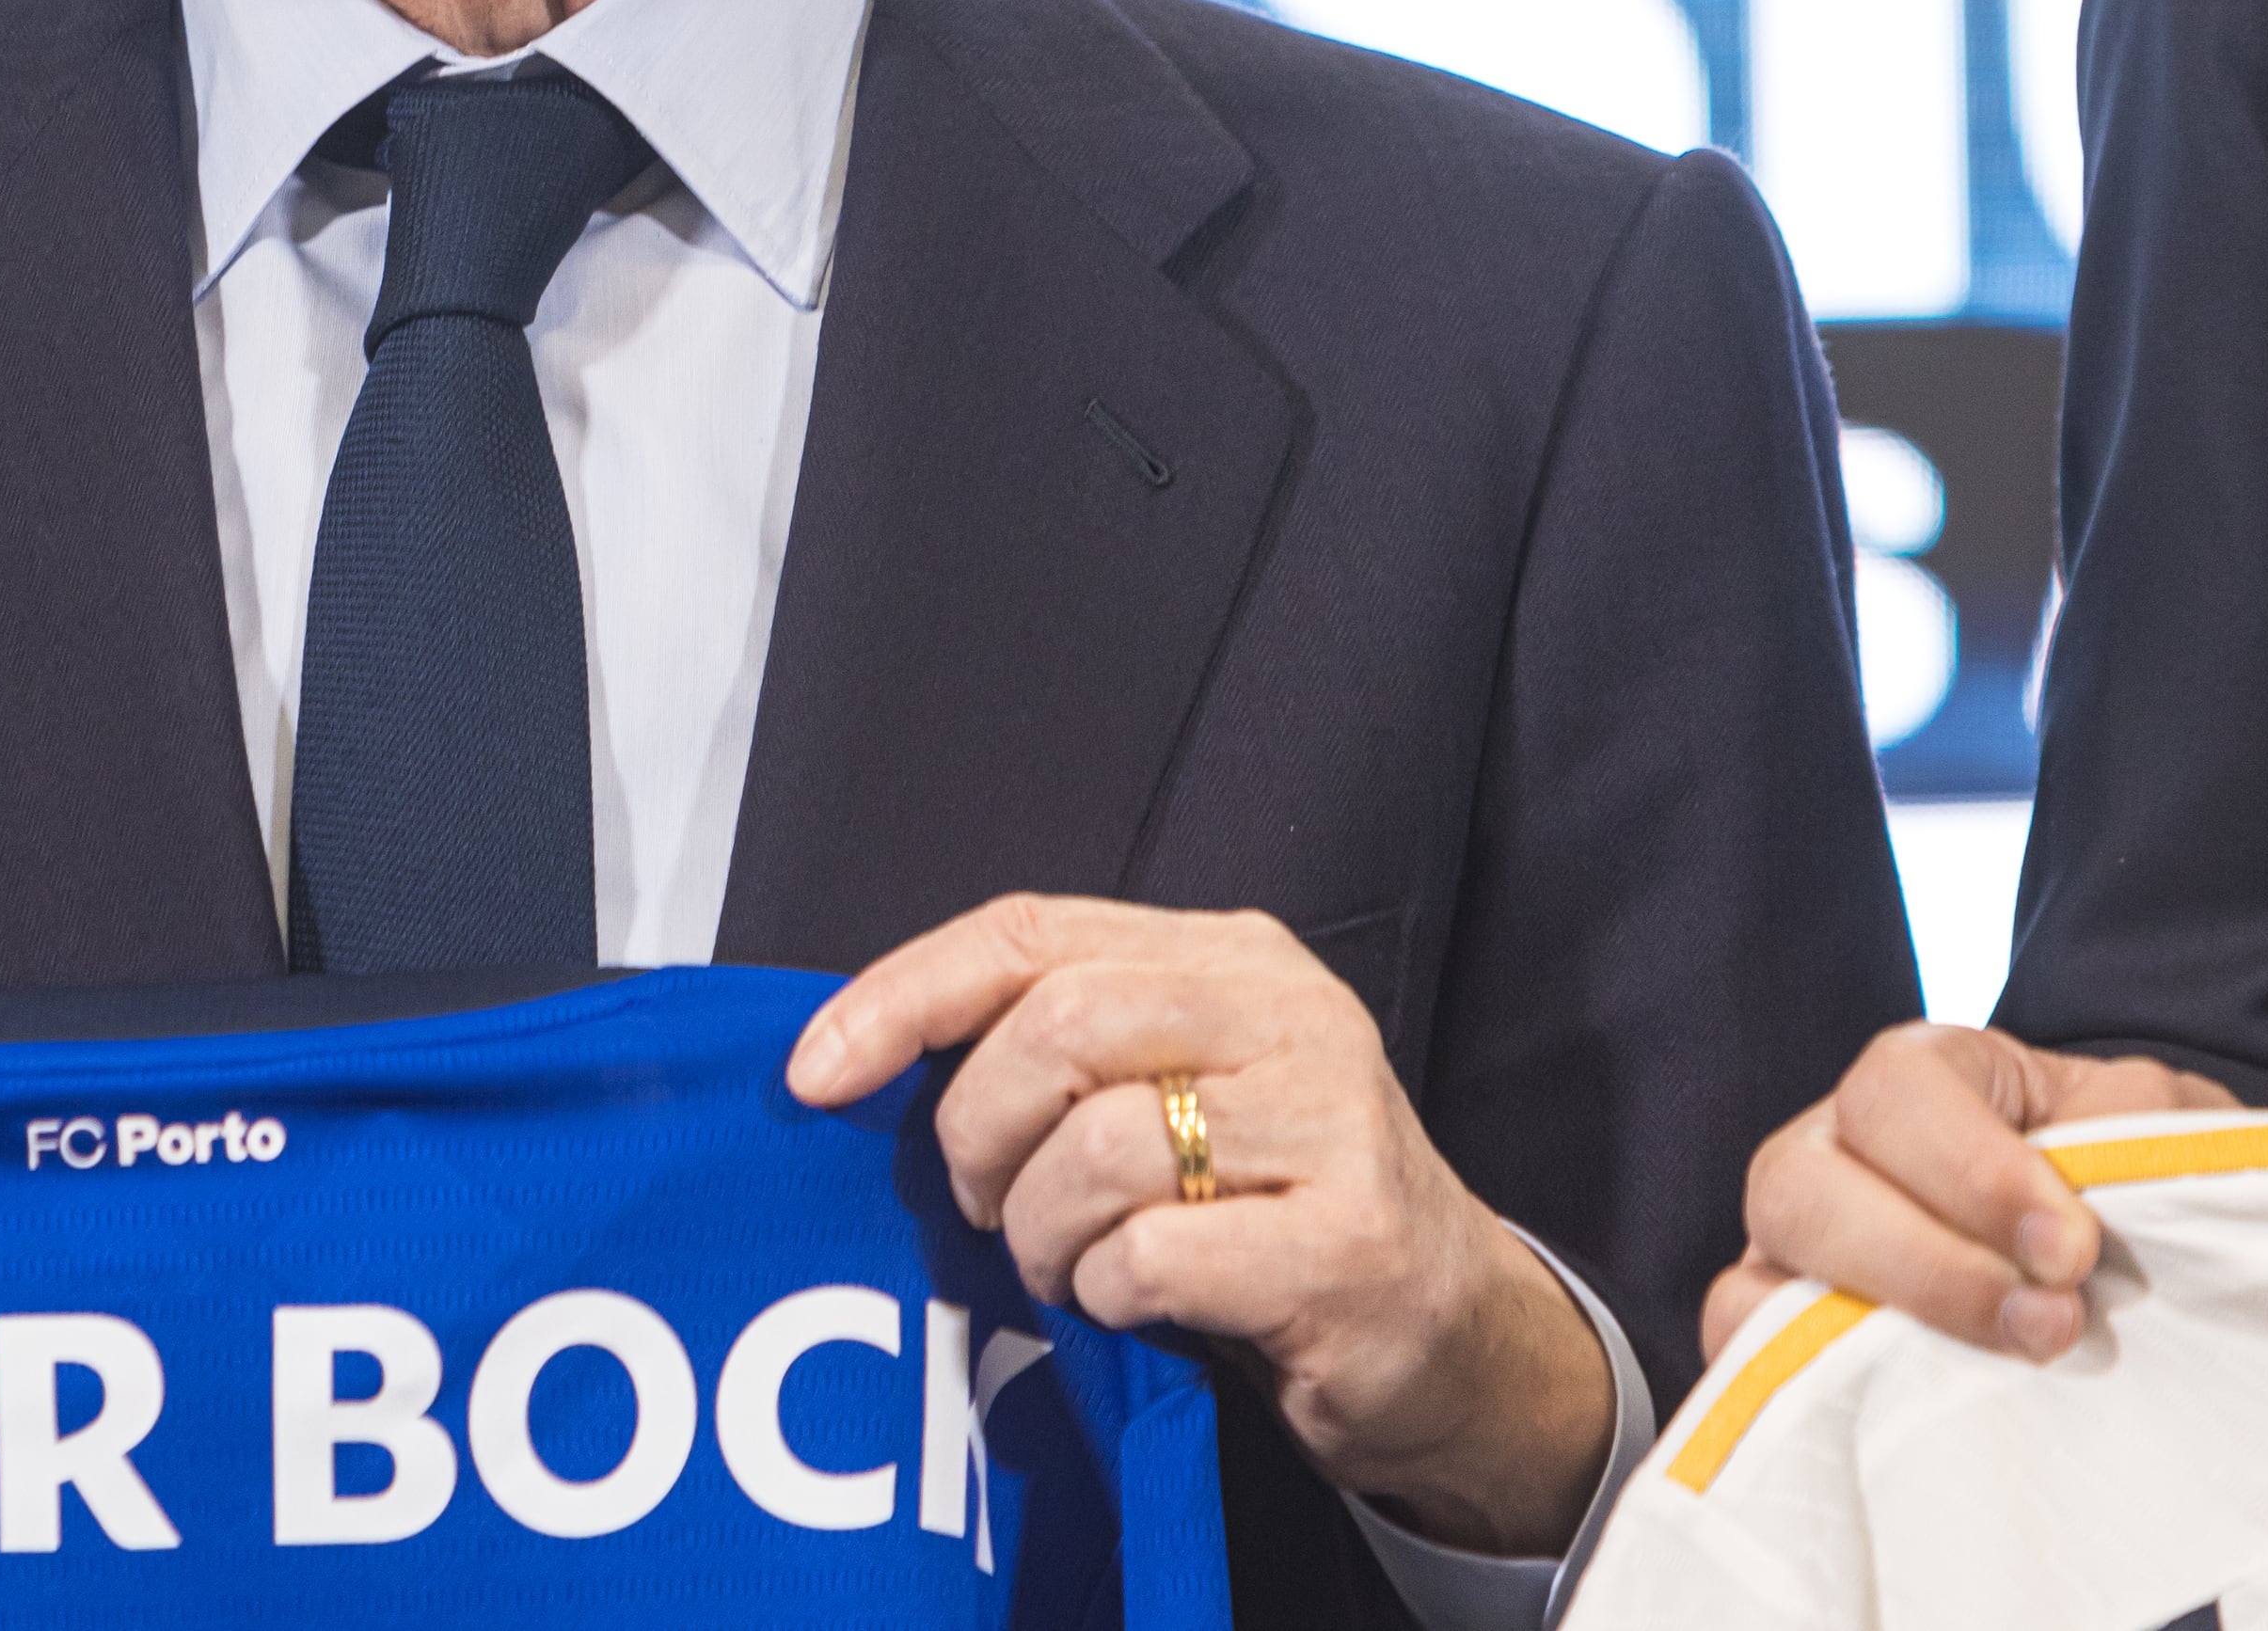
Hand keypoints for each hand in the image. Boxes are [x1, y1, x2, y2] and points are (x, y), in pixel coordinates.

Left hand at [791, 896, 1613, 1557]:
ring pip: (1096, 1149)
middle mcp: (1290, 1016)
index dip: (905, 994)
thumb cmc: (1272, 1212)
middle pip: (1057, 1027)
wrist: (1453, 1338)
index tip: (815, 1070)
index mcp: (1235, 956)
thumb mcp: (1179, 1092)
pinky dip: (1107, 1291)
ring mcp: (1330, 1127)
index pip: (1033, 928)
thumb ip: (1065, 1050)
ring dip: (1041, 1232)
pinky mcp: (1345, 1246)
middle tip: (981, 1205)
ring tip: (1064, 1265)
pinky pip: (1152, 1257)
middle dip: (976, 1130)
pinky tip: (1134, 1304)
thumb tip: (866, 1055)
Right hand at [1708, 1023, 2234, 1363]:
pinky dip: (1812, 1397)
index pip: (1895, 1093)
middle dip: (1927, 1267)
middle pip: (1798, 1187)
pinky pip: (1752, 1372)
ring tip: (2005, 1375)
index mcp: (1918, 1073)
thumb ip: (2136, 1127)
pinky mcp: (1785, 1344)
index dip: (1972, 1171)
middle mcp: (1827, 1150)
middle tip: (2051, 1323)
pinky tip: (1934, 1416)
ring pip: (1753, 1288)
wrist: (2124, 1258)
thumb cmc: (2127, 1177)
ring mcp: (1793, 1254)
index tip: (2070, 1250)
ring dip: (1877, 1343)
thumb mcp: (2152, 1127)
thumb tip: (2109, 1176)